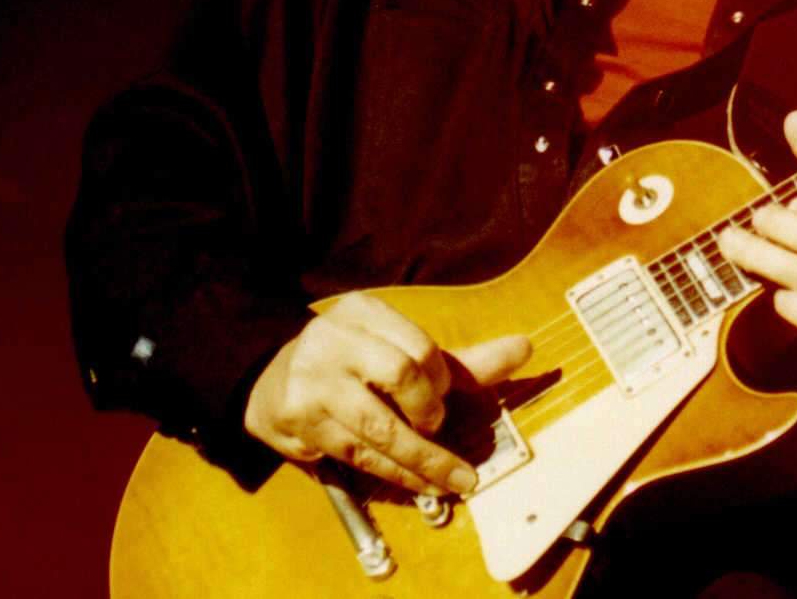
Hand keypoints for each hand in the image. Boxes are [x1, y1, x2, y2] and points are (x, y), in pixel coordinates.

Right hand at [243, 292, 530, 494]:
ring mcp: (310, 381)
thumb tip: (524, 348)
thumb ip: (460, 360)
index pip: (418, 346)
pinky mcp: (296, 421)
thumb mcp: (400, 351)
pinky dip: (395, 474)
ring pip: (377, 427)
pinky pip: (355, 455)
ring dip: (423, 460)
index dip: (441, 379)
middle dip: (428, 412)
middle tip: (436, 426)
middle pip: (399, 375)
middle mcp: (332, 339)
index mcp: (362, 311)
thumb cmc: (353, 363)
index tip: (443, 394)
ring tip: (455, 479)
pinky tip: (421, 484)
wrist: (271, 378)